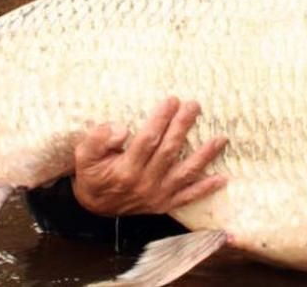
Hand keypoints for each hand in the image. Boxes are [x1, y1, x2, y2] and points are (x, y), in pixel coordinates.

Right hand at [71, 97, 227, 215]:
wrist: (95, 207)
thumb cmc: (92, 174)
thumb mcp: (84, 155)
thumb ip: (98, 140)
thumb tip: (122, 128)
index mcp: (125, 170)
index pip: (147, 139)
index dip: (161, 119)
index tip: (171, 100)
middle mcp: (144, 183)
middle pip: (169, 150)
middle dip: (183, 126)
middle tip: (194, 105)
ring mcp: (157, 195)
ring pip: (185, 173)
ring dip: (205, 155)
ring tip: (221, 138)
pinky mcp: (165, 204)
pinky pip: (188, 197)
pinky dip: (205, 188)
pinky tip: (222, 178)